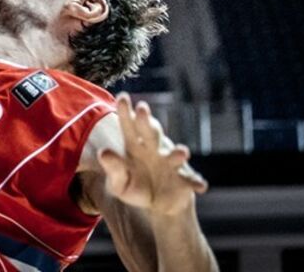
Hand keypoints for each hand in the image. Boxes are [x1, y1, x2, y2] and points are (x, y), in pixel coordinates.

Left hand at [99, 94, 208, 216]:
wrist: (157, 206)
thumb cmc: (134, 187)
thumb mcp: (119, 181)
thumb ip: (113, 168)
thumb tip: (103, 152)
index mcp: (135, 146)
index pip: (128, 127)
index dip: (125, 112)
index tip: (122, 97)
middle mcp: (154, 149)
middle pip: (150, 133)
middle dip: (146, 121)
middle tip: (141, 108)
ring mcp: (170, 164)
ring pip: (174, 155)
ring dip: (177, 154)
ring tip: (182, 152)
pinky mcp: (184, 180)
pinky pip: (191, 180)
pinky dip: (195, 182)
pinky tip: (200, 185)